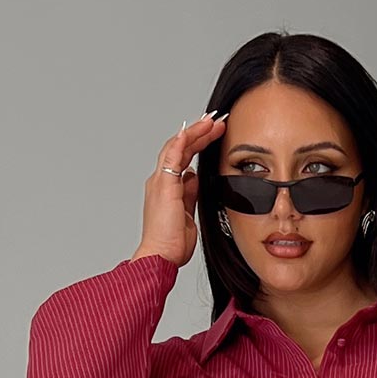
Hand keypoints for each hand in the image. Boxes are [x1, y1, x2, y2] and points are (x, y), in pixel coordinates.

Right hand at [132, 112, 227, 269]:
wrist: (160, 257)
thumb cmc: (171, 244)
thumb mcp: (188, 213)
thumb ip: (190, 194)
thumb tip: (194, 179)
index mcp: (167, 188)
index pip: (184, 157)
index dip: (198, 144)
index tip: (213, 133)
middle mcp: (161, 180)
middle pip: (181, 148)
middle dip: (199, 133)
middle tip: (215, 121)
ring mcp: (161, 181)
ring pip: (177, 147)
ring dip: (195, 132)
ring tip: (211, 122)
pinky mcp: (163, 185)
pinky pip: (171, 157)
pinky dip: (181, 141)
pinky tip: (191, 131)